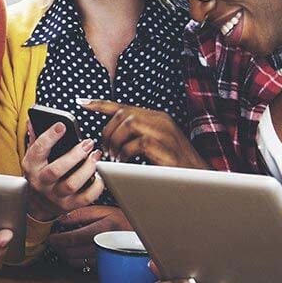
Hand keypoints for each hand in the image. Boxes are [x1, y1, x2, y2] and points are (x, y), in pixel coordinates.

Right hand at [22, 123, 104, 219]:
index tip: (62, 126)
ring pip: (72, 184)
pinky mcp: (69, 205)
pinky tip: (99, 175)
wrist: (38, 204)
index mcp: (32, 167)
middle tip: (88, 143)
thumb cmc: (39, 175)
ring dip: (87, 169)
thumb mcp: (33, 158)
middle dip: (75, 155)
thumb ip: (36, 140)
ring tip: (95, 156)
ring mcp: (55, 195)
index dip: (50, 136)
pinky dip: (96, 186)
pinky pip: (85, 198)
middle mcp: (41, 182)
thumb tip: (33, 121)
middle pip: (56, 170)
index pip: (38, 150)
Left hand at [45, 206, 130, 268]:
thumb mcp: (105, 211)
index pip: (73, 237)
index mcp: (103, 229)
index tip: (51, 237)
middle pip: (72, 251)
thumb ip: (83, 213)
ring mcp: (104, 256)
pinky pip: (84, 265)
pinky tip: (72, 254)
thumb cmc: (122, 221)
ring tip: (60, 247)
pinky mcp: (105, 264)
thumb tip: (62, 218)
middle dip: (59, 247)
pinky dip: (74, 261)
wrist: (141, 235)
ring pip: (76, 260)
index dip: (58, 239)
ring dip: (64, 255)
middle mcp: (104, 244)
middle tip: (53, 242)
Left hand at [86, 100, 207, 168]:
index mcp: (156, 118)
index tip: (81, 103)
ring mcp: (165, 132)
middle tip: (106, 151)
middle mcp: (160, 120)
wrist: (200, 179)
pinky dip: (126, 152)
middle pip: (122, 114)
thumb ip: (135, 137)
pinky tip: (125, 162)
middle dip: (107, 132)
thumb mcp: (153, 146)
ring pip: (129, 123)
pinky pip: (138, 142)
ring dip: (116, 142)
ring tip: (115, 157)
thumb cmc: (174, 166)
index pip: (123, 106)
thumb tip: (112, 138)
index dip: (100, 104)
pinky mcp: (166, 146)